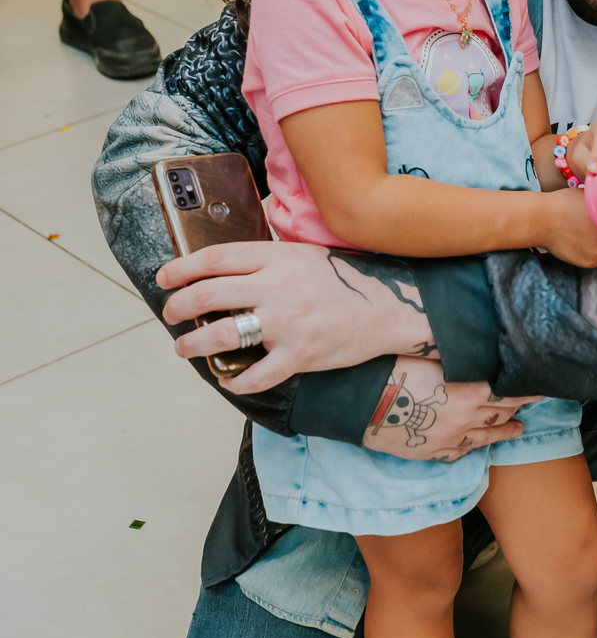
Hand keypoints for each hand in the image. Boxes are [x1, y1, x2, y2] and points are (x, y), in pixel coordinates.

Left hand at [156, 240, 438, 393]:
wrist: (389, 308)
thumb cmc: (345, 281)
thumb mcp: (305, 255)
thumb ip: (267, 260)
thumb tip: (224, 268)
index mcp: (278, 258)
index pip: (215, 258)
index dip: (181, 268)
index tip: (165, 278)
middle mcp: (278, 288)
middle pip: (208, 294)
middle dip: (178, 306)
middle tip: (172, 314)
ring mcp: (288, 323)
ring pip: (223, 335)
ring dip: (194, 344)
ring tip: (185, 346)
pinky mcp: (300, 355)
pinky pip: (256, 376)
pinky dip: (235, 382)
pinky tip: (227, 379)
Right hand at [359, 358, 533, 461]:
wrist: (364, 402)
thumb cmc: (395, 369)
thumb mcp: (434, 355)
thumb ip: (463, 356)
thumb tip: (483, 347)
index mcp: (469, 390)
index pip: (510, 391)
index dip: (529, 389)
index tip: (543, 386)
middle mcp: (466, 417)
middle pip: (502, 412)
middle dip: (520, 406)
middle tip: (533, 401)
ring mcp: (451, 438)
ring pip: (488, 436)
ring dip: (507, 430)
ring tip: (519, 427)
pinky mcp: (433, 452)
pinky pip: (462, 452)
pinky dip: (476, 446)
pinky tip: (481, 443)